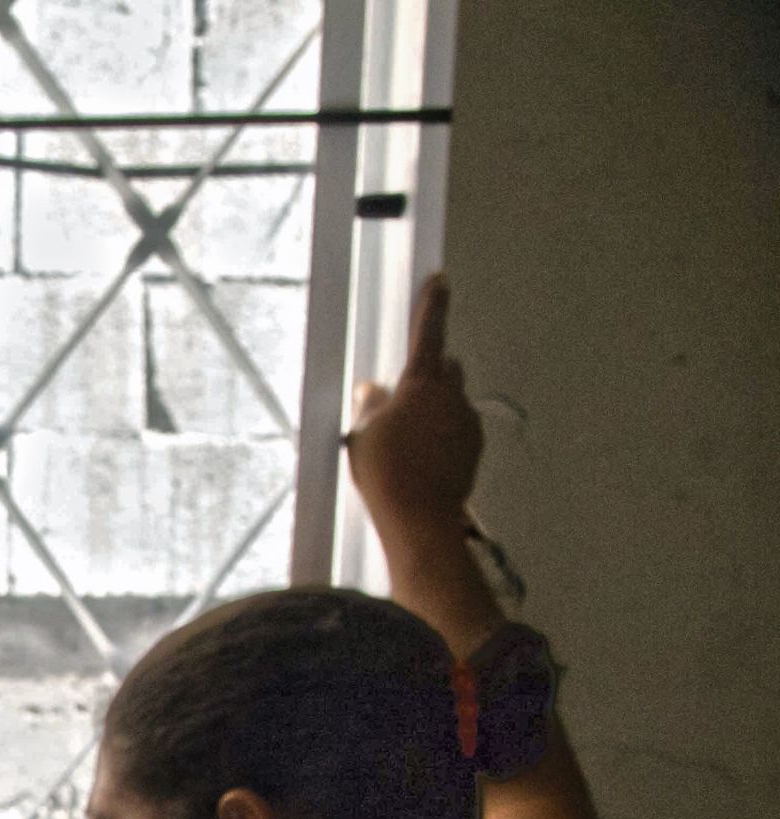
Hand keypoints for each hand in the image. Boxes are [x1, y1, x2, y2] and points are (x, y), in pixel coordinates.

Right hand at [347, 275, 483, 532]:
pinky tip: (419, 461)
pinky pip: (456, 429)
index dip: (432, 303)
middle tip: (400, 398)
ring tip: (404, 442)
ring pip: (450, 401)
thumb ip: (370, 405)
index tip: (439, 279)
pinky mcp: (474, 448)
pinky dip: (440, 436)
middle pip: (445, 367)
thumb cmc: (387, 474)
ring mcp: (467, 422)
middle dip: (427, 374)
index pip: (428, 332)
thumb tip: (373, 391)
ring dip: (432, 410)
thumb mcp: (362, 435)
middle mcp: (452, 397)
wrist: (420, 520)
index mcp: (423, 384)